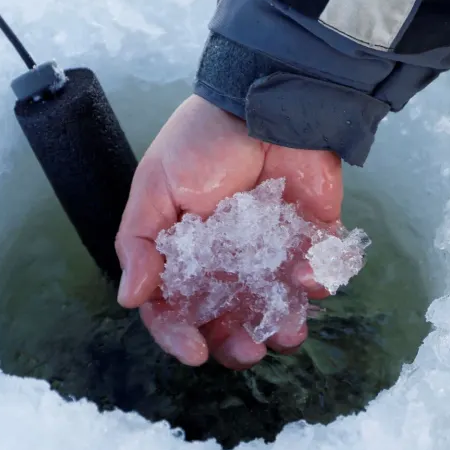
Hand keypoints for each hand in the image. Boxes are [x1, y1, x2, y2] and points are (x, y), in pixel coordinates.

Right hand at [115, 94, 342, 369]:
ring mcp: (271, 254)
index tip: (193, 351)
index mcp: (183, 255)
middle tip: (248, 349)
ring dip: (282, 326)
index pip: (175, 308)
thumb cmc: (201, 140)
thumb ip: (140, 244)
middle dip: (237, 343)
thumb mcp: (155, 186)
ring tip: (287, 330)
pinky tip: (307, 272)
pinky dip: (317, 282)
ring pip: (277, 308)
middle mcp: (226, 263)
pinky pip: (320, 274)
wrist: (264, 97)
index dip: (178, 334)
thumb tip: (129, 299)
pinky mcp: (312, 238)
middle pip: (229, 321)